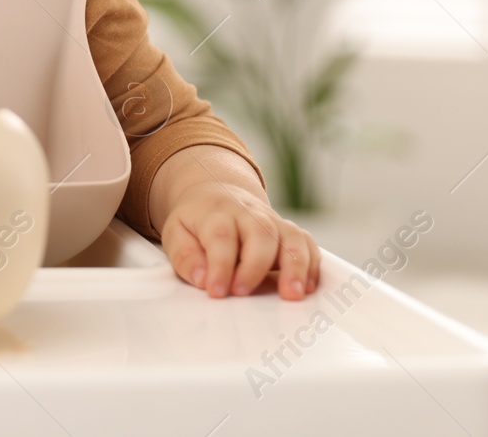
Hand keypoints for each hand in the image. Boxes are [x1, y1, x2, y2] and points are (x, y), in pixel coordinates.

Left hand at [153, 155, 320, 300]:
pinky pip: (307, 242)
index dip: (220, 265)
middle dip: (254, 266)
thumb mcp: (176, 233)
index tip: (216, 292)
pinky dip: (312, 263)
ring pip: (290, 236)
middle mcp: (248, 212)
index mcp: (216, 212)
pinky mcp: (287, 230)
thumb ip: (185, 256)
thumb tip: (203, 280)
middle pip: (259, 233)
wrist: (216, 193)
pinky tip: (309, 287)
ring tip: (292, 295)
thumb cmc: (196, 222)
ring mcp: (272, 220)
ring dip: (295, 266)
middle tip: (243, 293)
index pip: (221, 236)